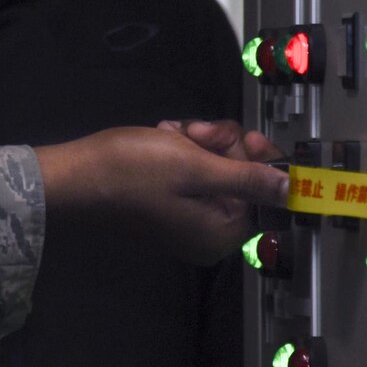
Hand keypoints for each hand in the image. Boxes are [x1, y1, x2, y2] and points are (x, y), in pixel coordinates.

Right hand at [33, 126, 290, 264]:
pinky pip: (188, 173)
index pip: (262, 192)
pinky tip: (160, 138)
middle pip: (237, 178)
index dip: (254, 157)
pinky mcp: (165, 204)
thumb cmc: (134, 172)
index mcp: (220, 234)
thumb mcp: (197, 167)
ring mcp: (184, 219)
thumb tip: (291, 190)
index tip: (236, 133)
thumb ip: (249, 178)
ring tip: (169, 133)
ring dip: (195, 142)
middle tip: (193, 131)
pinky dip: (178, 150)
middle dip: (218, 145)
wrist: (76, 175)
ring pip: (212, 167)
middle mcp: (206, 234)